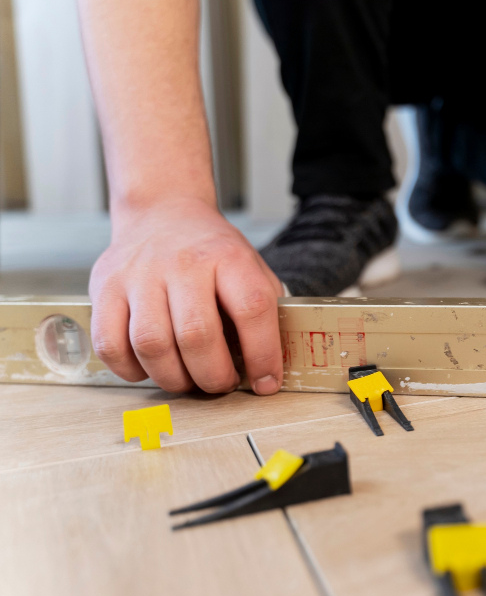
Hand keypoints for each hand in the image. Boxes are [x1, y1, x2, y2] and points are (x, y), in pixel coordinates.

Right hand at [89, 198, 284, 394]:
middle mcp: (183, 263)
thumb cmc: (212, 252)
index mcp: (228, 257)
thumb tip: (271, 365)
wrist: (162, 211)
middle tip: (221, 384)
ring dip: (173, 378)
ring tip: (188, 379)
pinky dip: (131, 370)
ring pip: (151, 345)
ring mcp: (139, 274)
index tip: (266, 382)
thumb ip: (265, 308)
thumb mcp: (251, 266)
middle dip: (213, 376)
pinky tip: (150, 368)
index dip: (262, 355)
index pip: (252, 309)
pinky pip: (109, 345)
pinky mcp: (103, 288)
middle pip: (196, 335)